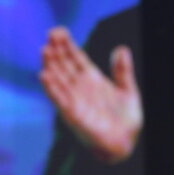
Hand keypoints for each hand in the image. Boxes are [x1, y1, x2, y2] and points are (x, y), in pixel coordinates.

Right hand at [40, 27, 142, 163]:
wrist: (125, 144)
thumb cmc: (126, 120)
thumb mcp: (128, 91)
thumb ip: (123, 71)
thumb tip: (121, 48)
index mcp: (93, 79)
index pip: (77, 58)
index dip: (68, 45)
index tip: (60, 30)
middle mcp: (80, 88)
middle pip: (65, 65)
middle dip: (58, 50)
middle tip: (51, 33)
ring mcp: (75, 100)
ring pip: (60, 79)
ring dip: (52, 65)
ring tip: (45, 50)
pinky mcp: (73, 115)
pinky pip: (60, 100)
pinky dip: (52, 88)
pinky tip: (44, 76)